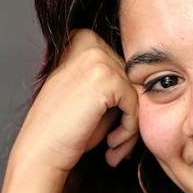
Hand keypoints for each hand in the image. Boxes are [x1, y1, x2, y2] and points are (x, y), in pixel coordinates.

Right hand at [0, 29, 138, 192]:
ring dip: (131, 127)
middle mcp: (89, 43)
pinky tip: (111, 145)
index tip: (114, 125)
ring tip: (115, 148)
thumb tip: (151, 82)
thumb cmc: (63, 128)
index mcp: (81, 40)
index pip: (123, 67)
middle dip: (129, 115)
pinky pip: (136, 104)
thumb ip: (115, 82)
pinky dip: (130, 129)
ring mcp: (97, 58)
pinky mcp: (107, 78)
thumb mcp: (89, 95)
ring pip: (136, 93)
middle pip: (131, 80)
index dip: (123, 101)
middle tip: (117, 143)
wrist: (40, 151)